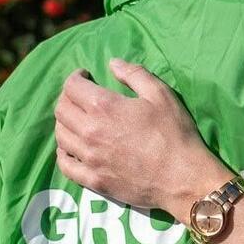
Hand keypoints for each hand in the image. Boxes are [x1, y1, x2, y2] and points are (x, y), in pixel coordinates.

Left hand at [53, 59, 227, 214]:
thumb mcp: (161, 95)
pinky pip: (65, 165)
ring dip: (64, 123)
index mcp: (104, 107)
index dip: (75, 77)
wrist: (182, 177)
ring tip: (77, 120)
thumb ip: (135, 74)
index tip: (84, 76)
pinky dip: (63, 153)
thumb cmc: (174, 133)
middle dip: (67, 97)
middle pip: (61, 110)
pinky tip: (70, 148)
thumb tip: (112, 63)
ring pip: (60, 136)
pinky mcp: (94, 180)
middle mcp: (89, 132)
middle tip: (80, 96)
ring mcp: (89, 158)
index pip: (72, 87)